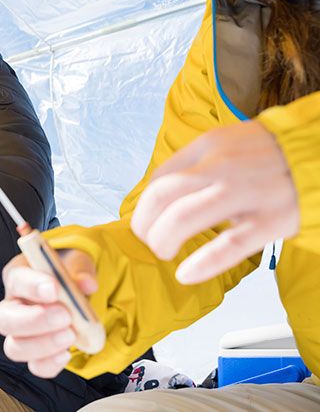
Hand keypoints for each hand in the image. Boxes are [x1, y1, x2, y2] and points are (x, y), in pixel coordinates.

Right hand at [0, 250, 97, 378]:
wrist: (73, 291)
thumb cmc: (68, 273)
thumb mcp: (76, 263)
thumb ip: (80, 271)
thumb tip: (87, 284)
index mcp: (18, 277)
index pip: (16, 280)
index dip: (32, 286)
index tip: (54, 289)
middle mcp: (12, 307)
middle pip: (5, 319)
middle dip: (34, 320)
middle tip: (64, 316)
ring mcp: (20, 334)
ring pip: (15, 347)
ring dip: (43, 344)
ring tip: (70, 334)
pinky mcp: (35, 354)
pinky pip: (35, 366)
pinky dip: (50, 363)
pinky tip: (67, 353)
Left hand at [131, 121, 298, 283]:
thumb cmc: (273, 155)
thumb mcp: (230, 144)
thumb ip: (198, 164)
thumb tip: (161, 195)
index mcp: (209, 146)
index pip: (158, 179)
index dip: (144, 206)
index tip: (146, 221)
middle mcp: (221, 166)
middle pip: (160, 198)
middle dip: (145, 226)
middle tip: (149, 241)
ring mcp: (246, 193)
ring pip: (182, 220)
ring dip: (162, 242)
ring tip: (164, 254)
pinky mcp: (271, 220)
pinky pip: (226, 246)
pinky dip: (201, 264)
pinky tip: (186, 275)